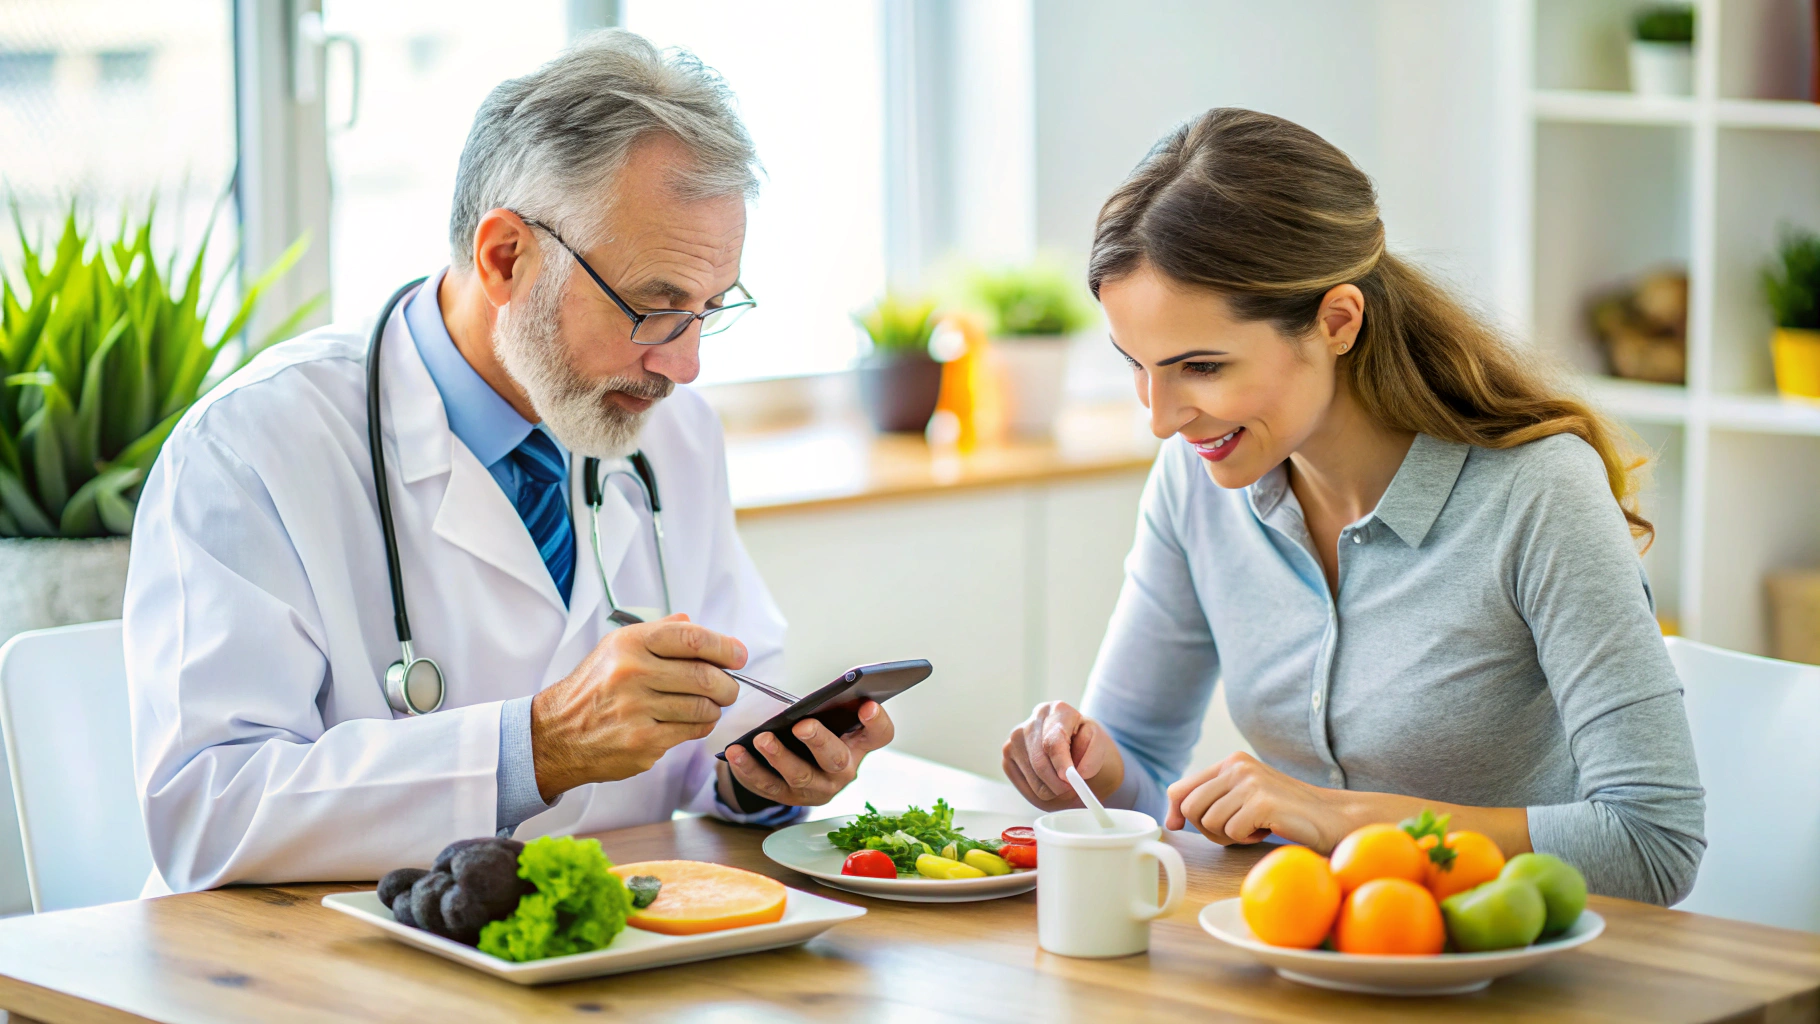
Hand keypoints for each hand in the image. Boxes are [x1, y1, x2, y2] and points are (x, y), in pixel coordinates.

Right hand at [531, 614, 743, 800]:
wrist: (557, 734)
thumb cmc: (594, 689)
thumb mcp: (615, 648)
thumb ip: (657, 633)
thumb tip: (694, 621)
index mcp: (630, 644)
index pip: (691, 638)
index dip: (724, 647)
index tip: (738, 656)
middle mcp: (632, 674)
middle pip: (705, 676)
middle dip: (728, 685)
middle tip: (729, 688)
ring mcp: (637, 710)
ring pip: (703, 707)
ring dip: (714, 708)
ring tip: (707, 706)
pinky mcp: (642, 742)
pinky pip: (691, 731)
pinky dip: (699, 726)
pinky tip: (690, 722)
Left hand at [720, 701, 893, 806]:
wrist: (796, 767)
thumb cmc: (816, 733)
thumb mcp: (828, 719)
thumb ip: (826, 707)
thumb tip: (802, 701)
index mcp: (858, 745)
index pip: (878, 735)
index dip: (876, 721)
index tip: (868, 704)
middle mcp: (843, 771)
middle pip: (836, 759)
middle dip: (819, 741)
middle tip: (803, 725)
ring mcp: (817, 788)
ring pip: (799, 776)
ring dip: (779, 757)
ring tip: (761, 738)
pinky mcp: (789, 798)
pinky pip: (768, 786)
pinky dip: (750, 769)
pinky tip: (736, 753)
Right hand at [1000, 701, 1124, 811]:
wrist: (1075, 752)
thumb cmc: (1087, 748)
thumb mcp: (1101, 746)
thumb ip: (1093, 755)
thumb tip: (1078, 772)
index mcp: (1057, 710)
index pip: (1054, 740)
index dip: (1061, 763)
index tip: (1070, 780)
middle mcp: (1032, 721)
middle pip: (1040, 762)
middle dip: (1059, 784)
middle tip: (1074, 789)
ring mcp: (1015, 739)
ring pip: (1033, 779)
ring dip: (1053, 791)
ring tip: (1065, 784)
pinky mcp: (1007, 758)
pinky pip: (1024, 788)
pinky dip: (1040, 794)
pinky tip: (1050, 783)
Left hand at [1165, 752, 1355, 851]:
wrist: (1332, 817)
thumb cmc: (1285, 813)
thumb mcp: (1244, 797)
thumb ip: (1212, 799)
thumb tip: (1171, 820)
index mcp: (1231, 762)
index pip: (1179, 789)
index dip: (1174, 812)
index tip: (1178, 827)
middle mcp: (1237, 766)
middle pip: (1189, 809)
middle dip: (1207, 829)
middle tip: (1236, 830)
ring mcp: (1249, 782)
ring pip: (1208, 823)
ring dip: (1230, 836)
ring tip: (1255, 828)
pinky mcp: (1261, 802)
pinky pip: (1231, 832)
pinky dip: (1246, 840)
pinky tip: (1266, 830)